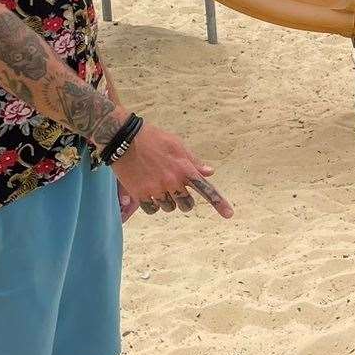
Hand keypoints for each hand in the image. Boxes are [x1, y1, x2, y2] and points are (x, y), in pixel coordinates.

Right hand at [111, 121, 233, 217]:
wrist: (124, 140)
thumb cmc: (153, 139)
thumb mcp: (177, 145)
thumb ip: (194, 161)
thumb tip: (209, 172)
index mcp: (185, 168)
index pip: (206, 188)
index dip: (219, 203)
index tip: (229, 214)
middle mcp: (173, 181)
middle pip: (187, 205)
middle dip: (184, 201)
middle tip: (176, 192)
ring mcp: (157, 189)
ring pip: (169, 208)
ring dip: (167, 202)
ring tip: (158, 186)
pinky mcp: (141, 194)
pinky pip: (153, 210)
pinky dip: (153, 205)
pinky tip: (149, 193)